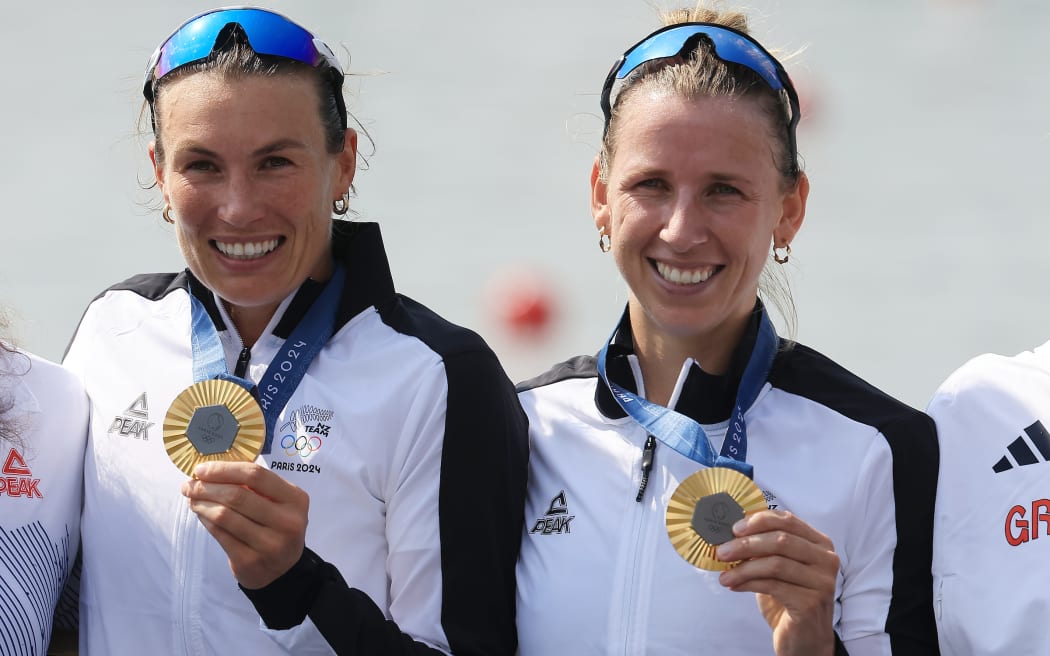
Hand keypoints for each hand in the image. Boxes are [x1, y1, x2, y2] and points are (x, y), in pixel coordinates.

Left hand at [181, 461, 309, 588]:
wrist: (283, 570)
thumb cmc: (276, 526)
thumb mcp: (278, 502)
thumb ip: (254, 487)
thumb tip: (211, 472)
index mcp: (295, 499)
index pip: (256, 475)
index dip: (225, 469)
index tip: (202, 469)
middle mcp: (286, 521)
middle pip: (237, 495)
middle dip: (207, 487)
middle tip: (189, 485)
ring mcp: (269, 543)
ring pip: (224, 516)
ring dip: (202, 504)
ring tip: (193, 499)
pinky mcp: (250, 560)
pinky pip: (220, 534)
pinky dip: (205, 521)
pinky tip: (201, 514)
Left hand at [715, 510, 838, 655]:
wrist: (804, 638)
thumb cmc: (788, 598)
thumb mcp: (778, 567)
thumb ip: (765, 548)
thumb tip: (732, 533)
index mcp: (819, 543)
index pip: (787, 521)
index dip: (759, 521)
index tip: (734, 529)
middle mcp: (826, 559)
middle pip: (780, 541)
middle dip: (746, 545)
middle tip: (722, 552)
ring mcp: (822, 581)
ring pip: (775, 563)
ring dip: (743, 568)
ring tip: (724, 575)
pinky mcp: (811, 602)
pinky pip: (773, 585)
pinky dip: (748, 583)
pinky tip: (734, 586)